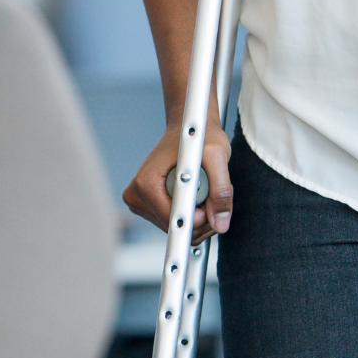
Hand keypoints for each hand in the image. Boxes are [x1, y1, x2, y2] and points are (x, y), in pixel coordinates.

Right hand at [124, 116, 232, 241]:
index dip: (198, 218)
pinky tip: (196, 195)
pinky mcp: (149, 207)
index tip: (211, 203)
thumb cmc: (199, 136)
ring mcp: (140, 203)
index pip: (173, 221)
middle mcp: (136, 196)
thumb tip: (220, 223)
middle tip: (211, 191)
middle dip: (201, 217)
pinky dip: (193, 214)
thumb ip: (221, 190)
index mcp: (145, 184)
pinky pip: (177, 224)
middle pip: (175, 228)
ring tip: (204, 189)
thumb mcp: (216, 156)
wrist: (189, 128)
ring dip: (200, 216)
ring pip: (178, 229)